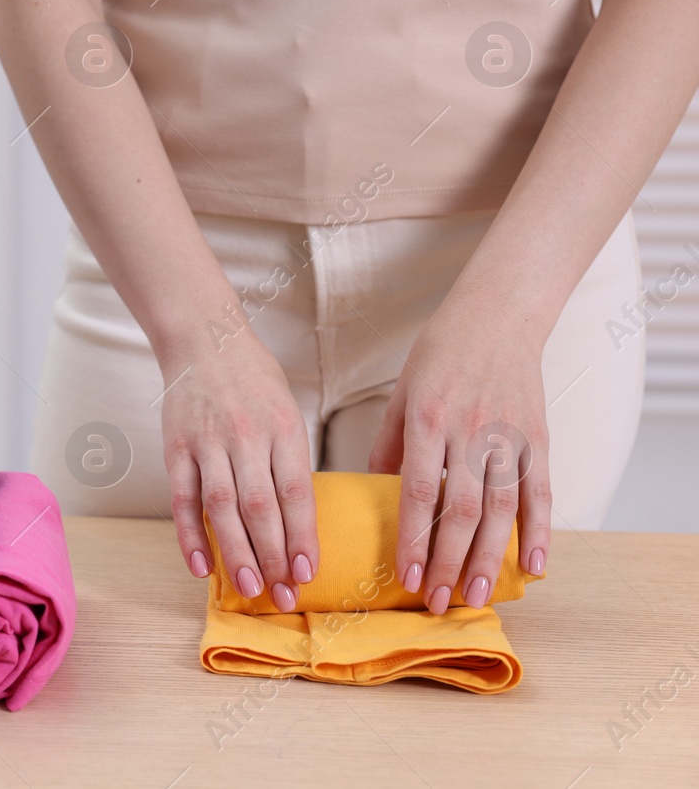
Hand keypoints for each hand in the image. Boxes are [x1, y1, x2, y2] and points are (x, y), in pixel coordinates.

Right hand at [163, 323, 317, 611]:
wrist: (204, 340)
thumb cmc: (253, 380)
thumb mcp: (287, 411)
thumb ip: (291, 461)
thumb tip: (299, 522)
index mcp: (282, 428)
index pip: (295, 492)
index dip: (302, 536)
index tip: (308, 574)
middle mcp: (245, 436)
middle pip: (260, 506)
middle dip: (274, 557)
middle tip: (282, 598)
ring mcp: (207, 442)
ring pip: (222, 507)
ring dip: (236, 553)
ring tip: (249, 589)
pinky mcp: (176, 448)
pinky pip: (183, 499)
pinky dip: (190, 536)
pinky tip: (201, 567)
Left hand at [368, 301, 550, 613]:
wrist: (498, 315)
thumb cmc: (440, 353)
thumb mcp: (403, 393)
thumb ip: (390, 443)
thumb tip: (375, 490)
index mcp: (428, 420)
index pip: (418, 493)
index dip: (412, 540)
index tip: (405, 578)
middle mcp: (469, 431)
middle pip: (460, 511)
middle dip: (447, 562)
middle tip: (436, 603)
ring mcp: (508, 436)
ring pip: (501, 509)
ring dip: (488, 558)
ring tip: (476, 596)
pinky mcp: (539, 437)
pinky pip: (541, 491)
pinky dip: (541, 530)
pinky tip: (534, 566)